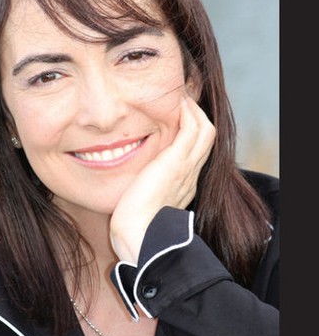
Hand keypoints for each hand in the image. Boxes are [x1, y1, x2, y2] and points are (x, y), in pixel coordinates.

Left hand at [109, 96, 215, 263]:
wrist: (137, 236)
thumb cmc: (132, 226)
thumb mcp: (139, 205)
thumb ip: (140, 192)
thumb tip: (129, 187)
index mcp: (181, 186)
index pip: (194, 154)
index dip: (189, 134)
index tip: (175, 120)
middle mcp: (189, 176)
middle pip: (206, 139)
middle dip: (196, 118)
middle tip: (180, 104)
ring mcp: (185, 168)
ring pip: (205, 131)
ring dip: (194, 111)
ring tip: (179, 99)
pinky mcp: (176, 162)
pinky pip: (193, 129)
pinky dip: (189, 113)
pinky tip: (178, 103)